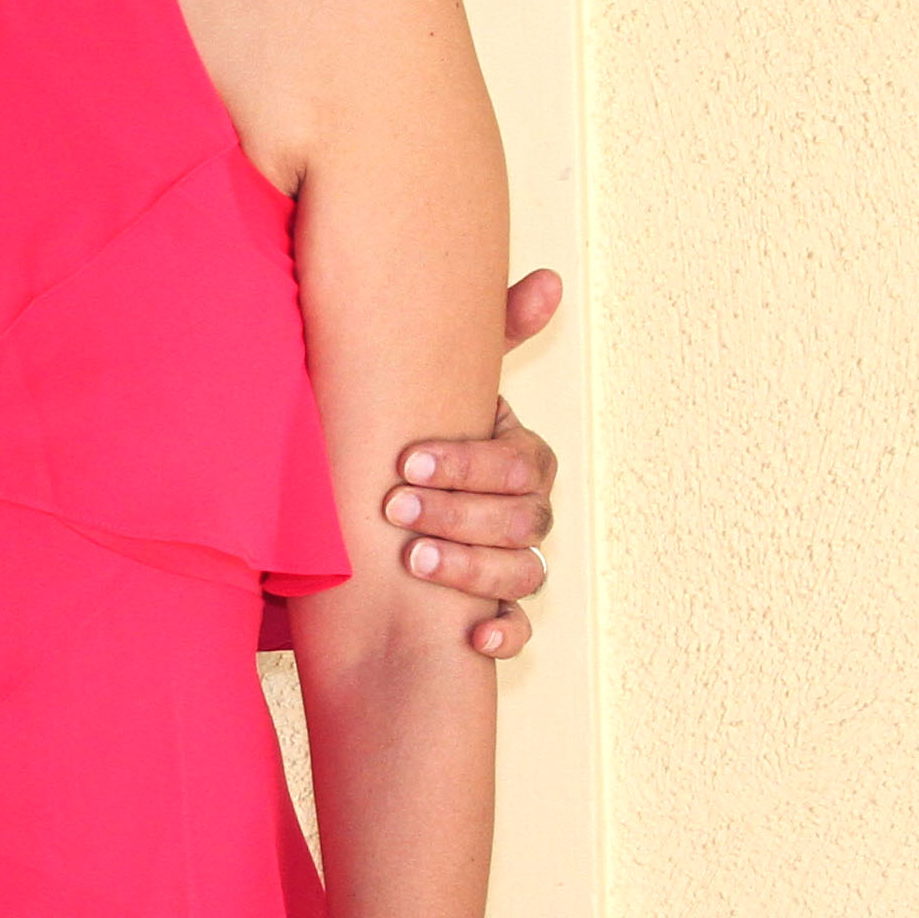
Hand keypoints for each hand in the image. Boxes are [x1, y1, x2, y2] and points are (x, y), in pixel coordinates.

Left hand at [387, 268, 560, 657]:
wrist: (366, 512)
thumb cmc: (409, 442)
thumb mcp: (438, 389)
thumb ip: (489, 334)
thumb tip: (552, 279)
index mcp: (518, 460)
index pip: (521, 463)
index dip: (470, 463)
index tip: (406, 461)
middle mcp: (524, 514)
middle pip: (524, 519)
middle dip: (460, 513)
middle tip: (396, 508)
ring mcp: (512, 564)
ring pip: (523, 573)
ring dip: (472, 569)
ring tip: (413, 562)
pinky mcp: (493, 613)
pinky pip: (519, 633)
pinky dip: (504, 637)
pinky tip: (473, 638)